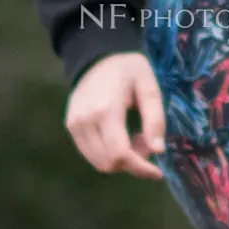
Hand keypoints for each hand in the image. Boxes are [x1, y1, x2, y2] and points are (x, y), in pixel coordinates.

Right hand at [65, 52, 164, 179]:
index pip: (120, 154)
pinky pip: (91, 155)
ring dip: (120, 160)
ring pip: (99, 163)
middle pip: (109, 163)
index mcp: (106, 109)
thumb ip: (155, 119)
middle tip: (146, 141)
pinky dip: (108, 155)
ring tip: (133, 138)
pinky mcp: (71, 127)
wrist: (98, 56)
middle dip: (132, 162)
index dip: (140, 169)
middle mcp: (85, 120)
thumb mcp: (149, 88)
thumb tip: (158, 151)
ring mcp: (74, 124)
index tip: (157, 173)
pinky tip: (120, 137)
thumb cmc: (129, 70)